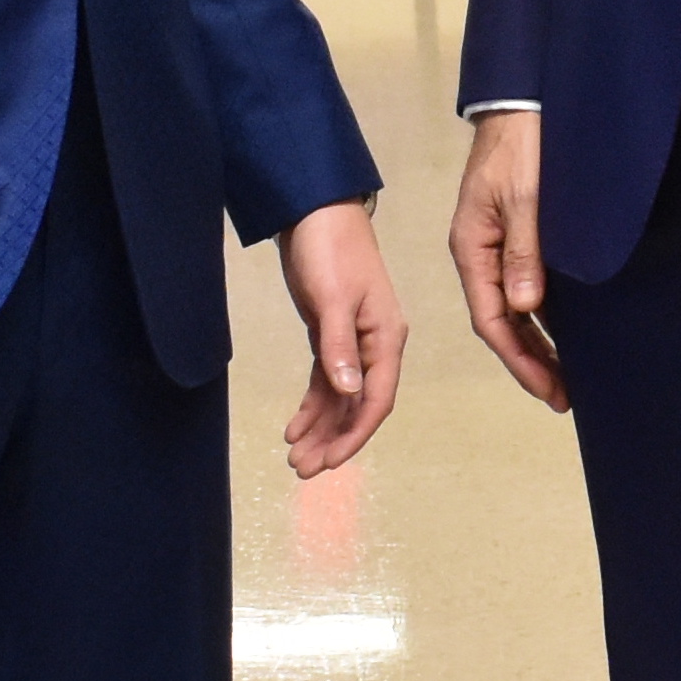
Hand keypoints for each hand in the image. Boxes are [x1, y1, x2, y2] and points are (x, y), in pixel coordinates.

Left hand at [279, 199, 404, 476]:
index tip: (331, 461)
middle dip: (333, 439)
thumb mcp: (333, 298)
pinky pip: (326, 380)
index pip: (377, 398)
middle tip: (303, 469)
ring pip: (340, 397)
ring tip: (295, 457)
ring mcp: (353, 341)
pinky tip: (294, 427)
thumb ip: (340, 346)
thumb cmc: (329, 249)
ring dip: (320, 428)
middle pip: (358, 405)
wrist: (314, 211)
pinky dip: (311, 405)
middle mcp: (375, 345)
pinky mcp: (331, 334)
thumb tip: (349, 390)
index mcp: (386, 337)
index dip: (355, 434)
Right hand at [447, 112, 564, 411]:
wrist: (522, 104)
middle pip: (502, 323)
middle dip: (530, 362)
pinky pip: (525, 289)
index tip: (549, 389)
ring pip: (515, 310)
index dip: (520, 359)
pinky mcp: (515, 237)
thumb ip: (524, 253)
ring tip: (566, 378)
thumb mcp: (526, 197)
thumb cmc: (522, 146)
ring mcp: (496, 247)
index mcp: (472, 249)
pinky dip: (544, 317)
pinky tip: (565, 335)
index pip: (492, 320)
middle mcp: (480, 255)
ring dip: (539, 344)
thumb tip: (525, 308)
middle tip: (564, 398)